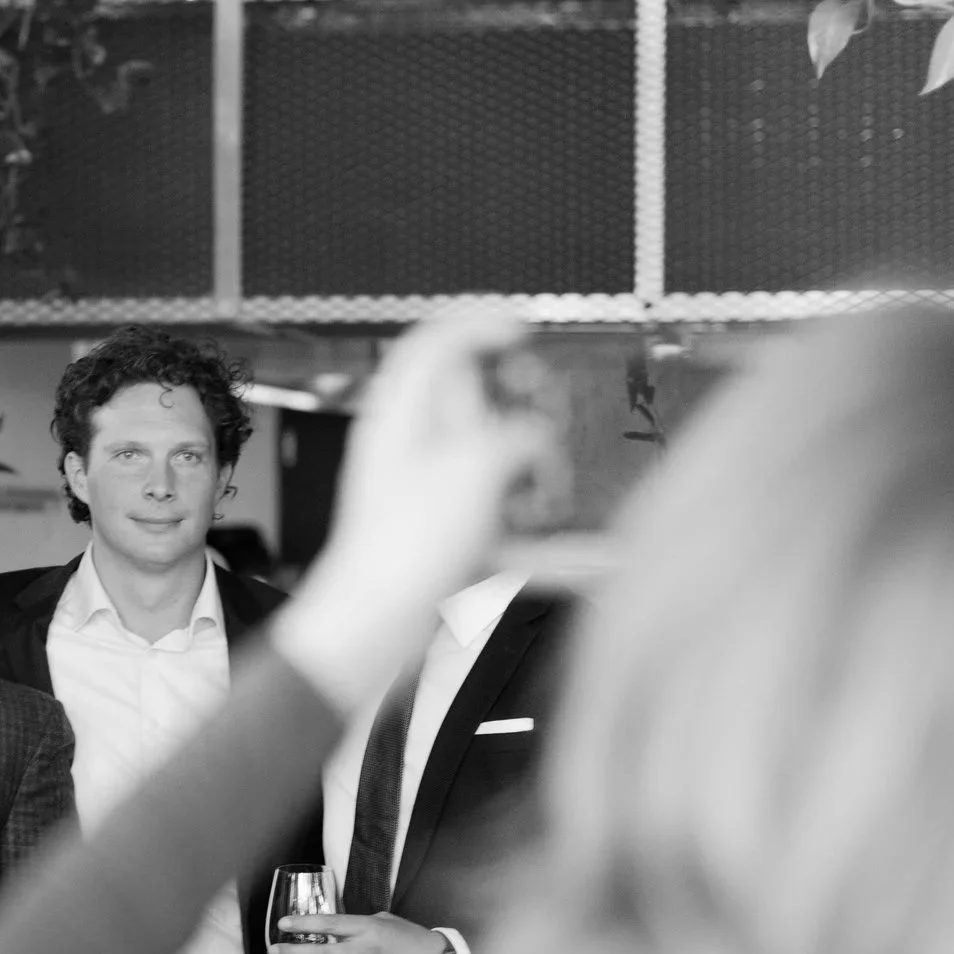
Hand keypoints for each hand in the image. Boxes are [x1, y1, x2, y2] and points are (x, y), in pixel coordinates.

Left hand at [269, 913, 448, 953]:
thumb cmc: (411, 939)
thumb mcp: (384, 920)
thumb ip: (358, 924)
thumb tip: (331, 927)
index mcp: (367, 928)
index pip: (328, 923)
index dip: (302, 924)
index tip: (283, 924)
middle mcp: (364, 950)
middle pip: (320, 952)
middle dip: (292, 952)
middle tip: (274, 951)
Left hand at [280, 314, 560, 710]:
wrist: (376, 629)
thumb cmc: (401, 551)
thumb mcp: (472, 471)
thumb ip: (513, 438)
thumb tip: (536, 439)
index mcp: (399, 418)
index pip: (431, 345)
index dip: (476, 324)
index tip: (521, 327)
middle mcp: (409, 451)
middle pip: (468, 401)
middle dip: (516, 401)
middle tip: (548, 408)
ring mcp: (426, 496)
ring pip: (491, 462)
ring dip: (531, 469)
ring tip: (556, 483)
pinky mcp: (443, 539)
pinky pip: (500, 525)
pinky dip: (537, 538)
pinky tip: (577, 558)